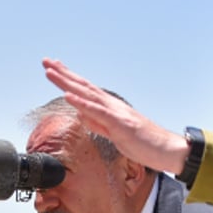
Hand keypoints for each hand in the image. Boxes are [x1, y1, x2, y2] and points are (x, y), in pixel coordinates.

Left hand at [42, 58, 189, 174]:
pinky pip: (98, 112)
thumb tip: (83, 116)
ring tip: (51, 72)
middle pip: (83, 86)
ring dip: (68, 82)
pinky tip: (69, 95)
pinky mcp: (120, 124)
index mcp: (110, 108)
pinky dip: (82, 103)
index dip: (68, 79)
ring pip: (87, 94)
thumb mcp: (116, 135)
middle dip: (63, 74)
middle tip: (46, 61)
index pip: (85, 90)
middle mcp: (111, 106)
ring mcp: (116, 113)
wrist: (167, 150)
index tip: (53, 68)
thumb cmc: (144, 144)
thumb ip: (99, 125)